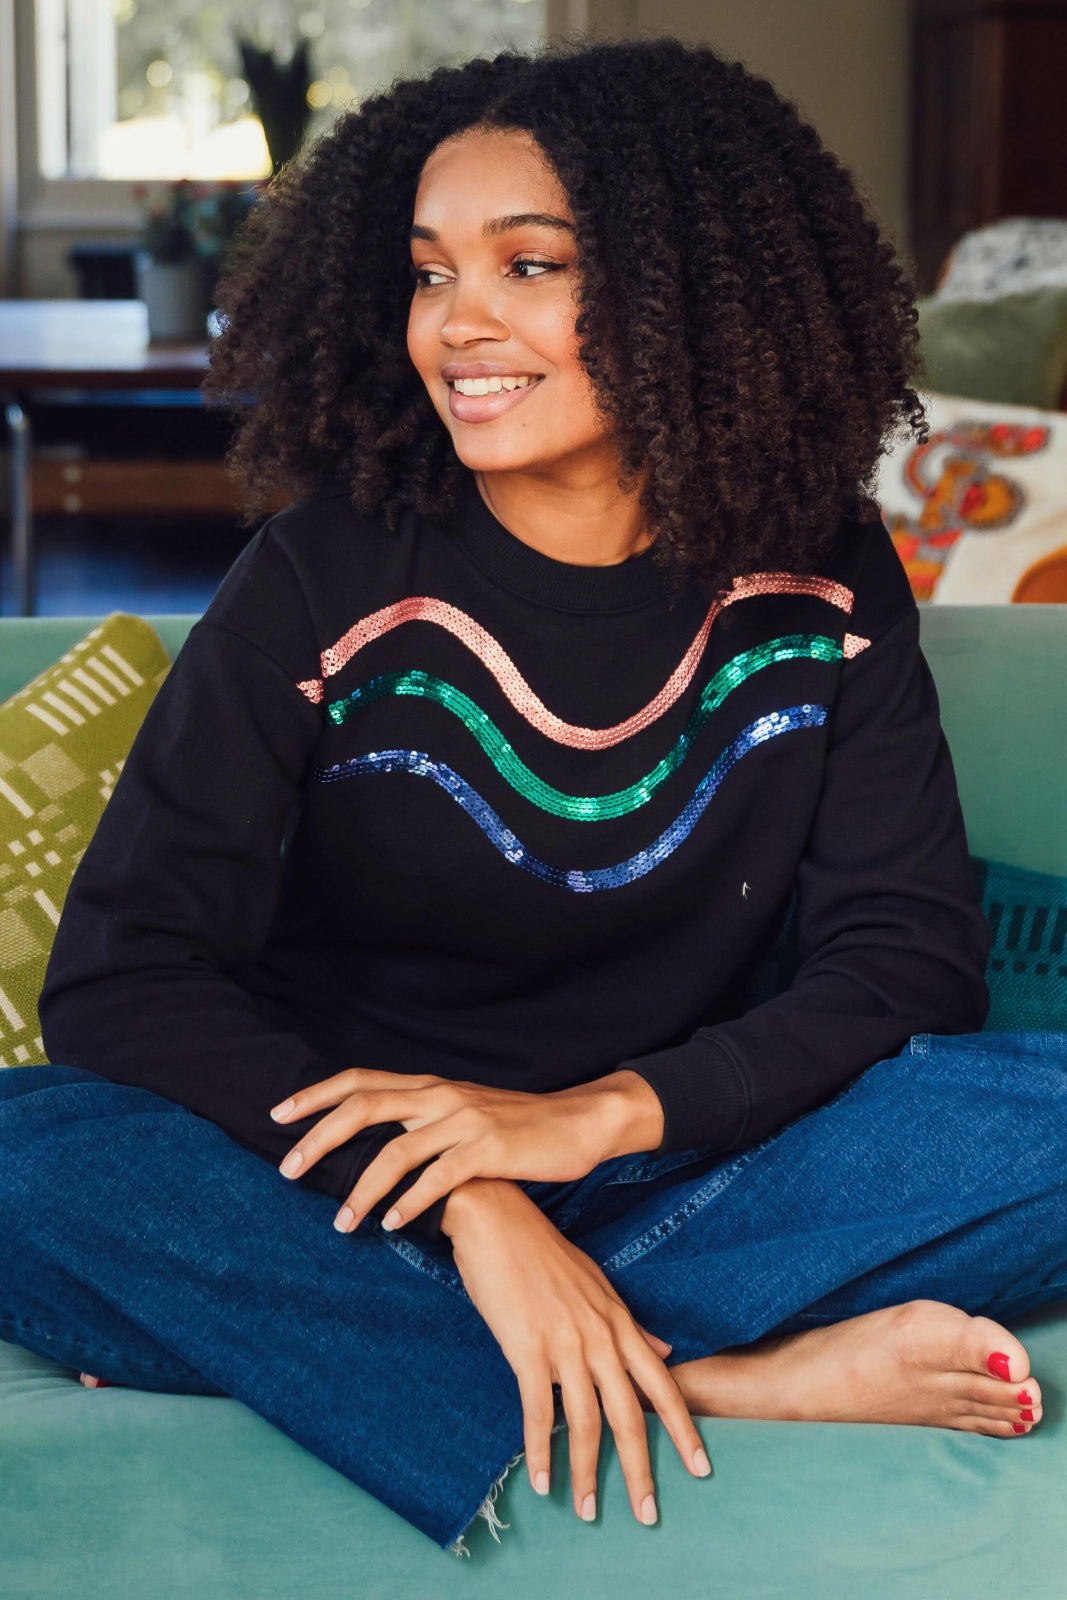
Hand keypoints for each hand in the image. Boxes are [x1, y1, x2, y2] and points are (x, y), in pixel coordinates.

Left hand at [271, 1066, 646, 1233]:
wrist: (580, 1121)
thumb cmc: (519, 1127)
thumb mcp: (464, 1116)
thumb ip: (423, 1126)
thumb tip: (377, 1152)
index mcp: (430, 1087)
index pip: (360, 1082)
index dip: (316, 1095)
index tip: (277, 1115)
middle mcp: (440, 1096)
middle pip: (363, 1107)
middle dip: (319, 1138)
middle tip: (287, 1170)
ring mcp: (464, 1120)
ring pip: (396, 1151)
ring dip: (362, 1189)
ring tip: (341, 1224)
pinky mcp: (489, 1148)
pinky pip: (438, 1177)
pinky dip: (409, 1203)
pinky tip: (391, 1224)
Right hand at [442, 1178, 711, 1524]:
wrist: (497, 1219)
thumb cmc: (542, 1251)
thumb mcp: (597, 1284)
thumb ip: (630, 1323)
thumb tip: (664, 1350)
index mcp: (618, 1322)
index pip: (663, 1385)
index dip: (684, 1429)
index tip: (701, 1469)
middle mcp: (600, 1336)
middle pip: (630, 1415)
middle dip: (641, 1470)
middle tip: (647, 1516)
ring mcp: (565, 1342)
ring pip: (584, 1421)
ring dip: (585, 1473)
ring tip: (586, 1512)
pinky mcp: (526, 1347)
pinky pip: (537, 1410)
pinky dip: (540, 1450)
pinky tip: (541, 1481)